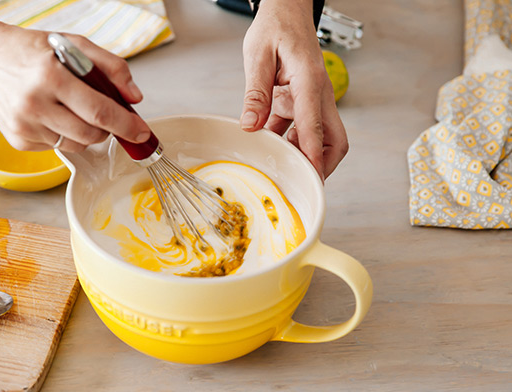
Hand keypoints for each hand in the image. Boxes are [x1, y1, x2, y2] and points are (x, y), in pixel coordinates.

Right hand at [0, 26, 151, 151]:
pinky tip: (51, 115)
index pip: (99, 111)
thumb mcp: (72, 44)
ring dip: (86, 132)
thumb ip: (110, 66)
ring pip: (76, 145)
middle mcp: (34, 104)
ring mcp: (24, 126)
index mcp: (50, 77)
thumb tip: (134, 97)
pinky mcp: (18, 140)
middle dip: (108, 130)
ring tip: (72, 108)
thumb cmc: (28, 50)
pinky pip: (56, 147)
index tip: (141, 132)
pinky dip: (63, 135)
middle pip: (91, 134)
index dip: (126, 125)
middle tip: (107, 117)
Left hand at [240, 0, 347, 179]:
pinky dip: (285, 139)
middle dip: (322, 164)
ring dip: (300, 153)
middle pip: (333, 139)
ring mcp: (312, 99)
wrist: (286, 10)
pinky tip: (266, 143)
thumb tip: (249, 125)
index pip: (315, 126)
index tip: (311, 178)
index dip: (313, 156)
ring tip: (278, 168)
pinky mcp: (302, 100)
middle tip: (302, 183)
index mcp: (309, 82)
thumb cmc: (276, 26)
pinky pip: (299, 128)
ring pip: (317, 137)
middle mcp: (317, 94)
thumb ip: (255, 93)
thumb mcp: (258, 56)